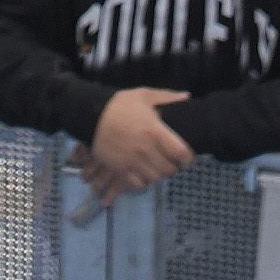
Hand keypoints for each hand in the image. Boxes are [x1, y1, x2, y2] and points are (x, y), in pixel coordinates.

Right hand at [82, 86, 197, 200]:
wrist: (91, 115)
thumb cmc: (119, 105)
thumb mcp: (144, 95)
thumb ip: (167, 97)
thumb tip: (187, 96)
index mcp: (155, 131)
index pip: (181, 153)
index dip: (188, 157)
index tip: (187, 157)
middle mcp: (146, 150)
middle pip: (170, 169)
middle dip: (174, 167)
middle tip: (172, 162)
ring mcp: (132, 161)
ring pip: (156, 178)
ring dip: (160, 174)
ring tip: (158, 166)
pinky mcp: (120, 169)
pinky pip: (139, 184)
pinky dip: (144, 181)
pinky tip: (144, 172)